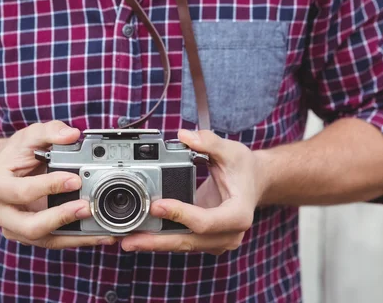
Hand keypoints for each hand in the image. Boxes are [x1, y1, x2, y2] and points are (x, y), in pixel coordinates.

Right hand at [0, 121, 116, 248]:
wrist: (10, 170)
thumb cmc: (19, 153)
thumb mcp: (31, 135)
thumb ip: (51, 131)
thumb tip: (72, 134)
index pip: (21, 192)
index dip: (49, 187)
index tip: (75, 179)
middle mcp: (0, 212)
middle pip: (29, 226)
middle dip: (61, 218)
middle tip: (86, 207)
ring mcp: (15, 228)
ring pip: (45, 240)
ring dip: (75, 236)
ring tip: (101, 229)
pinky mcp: (32, 236)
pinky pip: (56, 242)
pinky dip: (79, 240)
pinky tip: (100, 235)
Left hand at [121, 130, 264, 254]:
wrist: (255, 182)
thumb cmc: (244, 167)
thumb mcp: (230, 150)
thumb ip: (208, 142)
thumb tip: (184, 137)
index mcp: (239, 214)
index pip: (206, 221)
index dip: (180, 215)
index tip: (157, 205)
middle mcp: (229, 234)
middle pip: (189, 241)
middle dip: (157, 241)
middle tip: (129, 240)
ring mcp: (217, 241)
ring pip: (183, 245)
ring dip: (154, 243)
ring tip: (127, 241)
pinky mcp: (205, 241)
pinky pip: (181, 241)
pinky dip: (160, 240)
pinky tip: (139, 237)